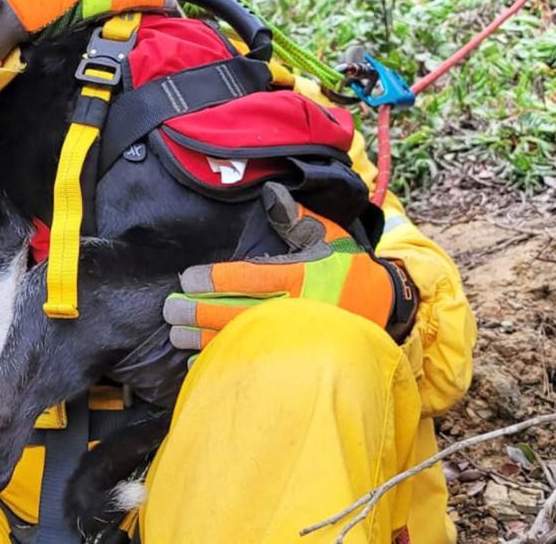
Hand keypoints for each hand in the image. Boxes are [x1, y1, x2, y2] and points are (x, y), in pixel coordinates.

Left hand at [164, 182, 418, 351]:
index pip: (248, 278)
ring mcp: (292, 339)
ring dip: (202, 339)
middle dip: (198, 312)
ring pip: (239, 340)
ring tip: (175, 335)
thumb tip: (269, 192)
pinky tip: (199, 363)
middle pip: (236, 312)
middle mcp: (293, 310)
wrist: (386, 312)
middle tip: (169, 310)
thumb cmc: (351, 271)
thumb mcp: (331, 238)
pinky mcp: (294, 360)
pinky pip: (253, 362)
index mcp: (300, 277)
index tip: (187, 279)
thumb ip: (296, 218)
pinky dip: (224, 363)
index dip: (214, 279)